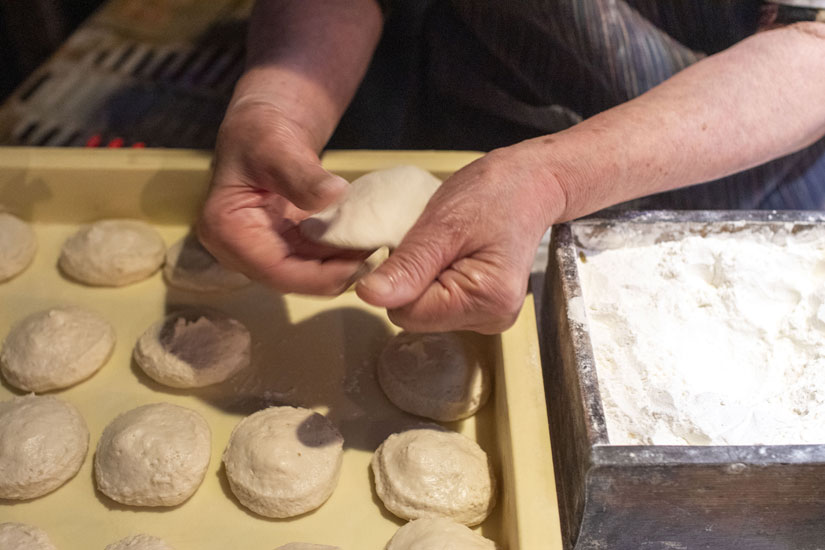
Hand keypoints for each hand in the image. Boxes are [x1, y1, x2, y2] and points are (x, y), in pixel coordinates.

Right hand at [197, 99, 367, 294]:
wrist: (265, 126)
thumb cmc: (260, 133)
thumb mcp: (277, 148)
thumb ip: (302, 176)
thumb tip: (334, 194)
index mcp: (227, 231)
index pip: (275, 270)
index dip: (317, 276)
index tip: (355, 265)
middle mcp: (238, 250)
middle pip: (291, 279)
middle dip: (332, 274)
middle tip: (373, 260)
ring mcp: (260, 250)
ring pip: (304, 275)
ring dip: (338, 267)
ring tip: (373, 249)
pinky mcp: (280, 245)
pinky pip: (311, 261)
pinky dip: (336, 256)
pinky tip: (362, 243)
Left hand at [356, 145, 562, 333]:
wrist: (530, 183)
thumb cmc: (495, 193)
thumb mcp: (444, 223)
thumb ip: (408, 265)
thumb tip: (370, 295)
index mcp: (486, 301)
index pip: (406, 313)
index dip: (400, 277)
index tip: (418, 245)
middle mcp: (491, 319)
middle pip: (416, 314)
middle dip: (413, 277)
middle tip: (436, 242)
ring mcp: (489, 317)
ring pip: (425, 309)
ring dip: (424, 277)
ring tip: (449, 245)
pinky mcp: (483, 309)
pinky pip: (439, 303)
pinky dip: (437, 278)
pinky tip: (455, 255)